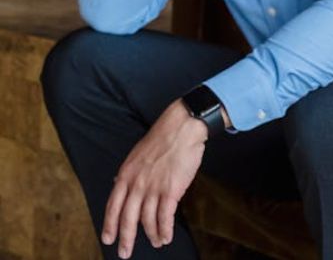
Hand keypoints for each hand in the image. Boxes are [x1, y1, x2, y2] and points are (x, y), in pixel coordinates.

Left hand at [102, 101, 206, 257]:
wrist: (181, 128)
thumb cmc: (163, 138)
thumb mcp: (137, 155)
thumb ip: (130, 173)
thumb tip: (122, 184)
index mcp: (125, 175)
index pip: (113, 206)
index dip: (110, 224)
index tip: (107, 238)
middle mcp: (136, 184)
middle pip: (127, 218)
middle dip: (126, 238)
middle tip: (124, 253)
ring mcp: (153, 188)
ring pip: (147, 219)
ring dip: (151, 234)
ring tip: (156, 243)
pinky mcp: (171, 190)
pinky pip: (165, 217)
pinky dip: (164, 229)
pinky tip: (165, 237)